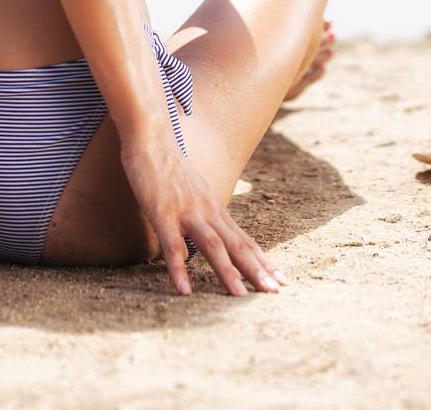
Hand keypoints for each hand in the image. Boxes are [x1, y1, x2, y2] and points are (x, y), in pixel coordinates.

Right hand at [119, 132, 287, 297]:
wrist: (150, 134)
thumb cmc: (167, 163)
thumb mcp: (192, 190)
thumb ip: (203, 211)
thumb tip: (209, 232)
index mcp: (214, 208)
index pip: (244, 239)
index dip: (262, 260)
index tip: (280, 280)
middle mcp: (207, 211)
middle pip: (237, 245)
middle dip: (257, 270)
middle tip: (275, 293)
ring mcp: (186, 212)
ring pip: (212, 246)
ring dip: (227, 272)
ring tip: (239, 297)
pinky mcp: (163, 213)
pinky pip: (172, 246)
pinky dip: (179, 269)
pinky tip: (184, 290)